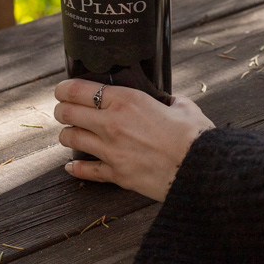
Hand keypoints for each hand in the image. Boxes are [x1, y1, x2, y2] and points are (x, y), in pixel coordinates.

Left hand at [53, 80, 214, 201]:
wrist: (201, 168)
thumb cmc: (195, 136)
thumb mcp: (184, 107)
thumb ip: (170, 101)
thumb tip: (170, 102)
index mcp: (127, 100)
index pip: (79, 89)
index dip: (65, 88)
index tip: (63, 90)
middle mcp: (112, 123)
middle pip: (67, 112)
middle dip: (62, 110)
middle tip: (65, 111)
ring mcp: (111, 150)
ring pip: (70, 139)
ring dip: (68, 135)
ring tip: (72, 134)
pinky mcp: (116, 174)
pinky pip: (86, 170)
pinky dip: (75, 168)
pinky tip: (71, 165)